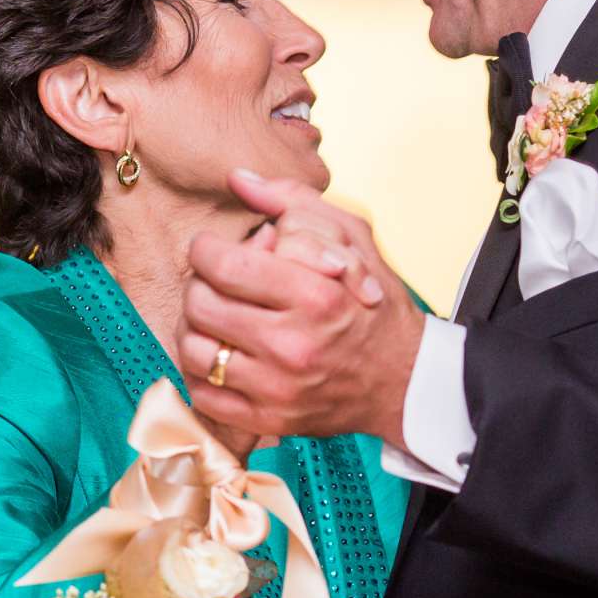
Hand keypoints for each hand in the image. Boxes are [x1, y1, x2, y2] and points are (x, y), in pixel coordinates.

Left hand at [180, 170, 422, 445]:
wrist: (404, 378)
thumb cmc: (374, 304)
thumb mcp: (351, 237)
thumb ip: (293, 201)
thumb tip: (238, 178)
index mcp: (313, 294)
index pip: (223, 264)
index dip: (205, 249)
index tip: (212, 249)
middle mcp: (293, 344)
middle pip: (200, 305)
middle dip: (198, 285)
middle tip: (213, 283)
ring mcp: (278, 387)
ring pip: (193, 351)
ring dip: (194, 329)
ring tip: (213, 319)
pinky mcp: (270, 419)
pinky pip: (204, 395)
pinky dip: (200, 374)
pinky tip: (219, 355)